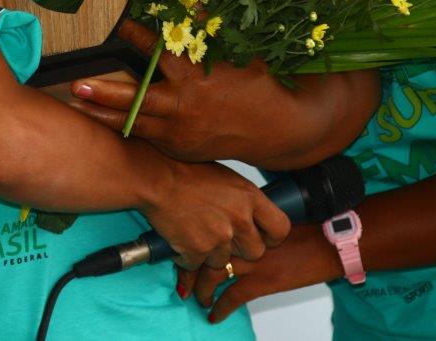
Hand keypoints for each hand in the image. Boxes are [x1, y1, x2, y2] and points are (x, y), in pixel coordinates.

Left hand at [69, 20, 363, 165]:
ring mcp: (180, 133)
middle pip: (136, 100)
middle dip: (104, 93)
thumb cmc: (258, 83)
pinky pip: (147, 139)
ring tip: (75, 107)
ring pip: (134, 125)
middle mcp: (185, 107)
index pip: (160, 53)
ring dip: (103, 115)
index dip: (138, 37)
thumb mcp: (237, 52)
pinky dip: (125, 131)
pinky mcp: (180, 149)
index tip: (122, 26)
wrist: (279, 130)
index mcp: (198, 78)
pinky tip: (101, 124)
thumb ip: (207, 29)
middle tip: (77, 85)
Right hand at [141, 152, 290, 271]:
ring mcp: (219, 237)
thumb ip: (241, 199)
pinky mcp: (197, 250)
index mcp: (249, 196)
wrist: (154, 176)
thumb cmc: (184, 169)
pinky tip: (179, 238)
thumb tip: (248, 213)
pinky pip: (196, 265)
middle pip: (256, 252)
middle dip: (240, 249)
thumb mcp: (224, 177)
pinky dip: (187, 257)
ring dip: (210, 253)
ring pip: (224, 262)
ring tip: (194, 231)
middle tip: (222, 237)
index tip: (261, 235)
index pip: (280, 228)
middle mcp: (239, 219)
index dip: (272, 237)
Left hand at [178, 223, 341, 322]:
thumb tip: (235, 229)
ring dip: (201, 287)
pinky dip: (219, 308)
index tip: (185, 246)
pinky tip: (213, 316)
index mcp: (246, 218)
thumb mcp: (273, 217)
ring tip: (196, 297)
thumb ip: (252, 223)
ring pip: (213, 272)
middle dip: (190, 266)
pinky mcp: (264, 281)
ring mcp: (253, 260)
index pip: (211, 228)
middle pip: (205, 250)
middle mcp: (244, 237)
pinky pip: (232, 297)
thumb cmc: (311, 226)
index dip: (194, 240)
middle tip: (183, 278)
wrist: (333, 242)